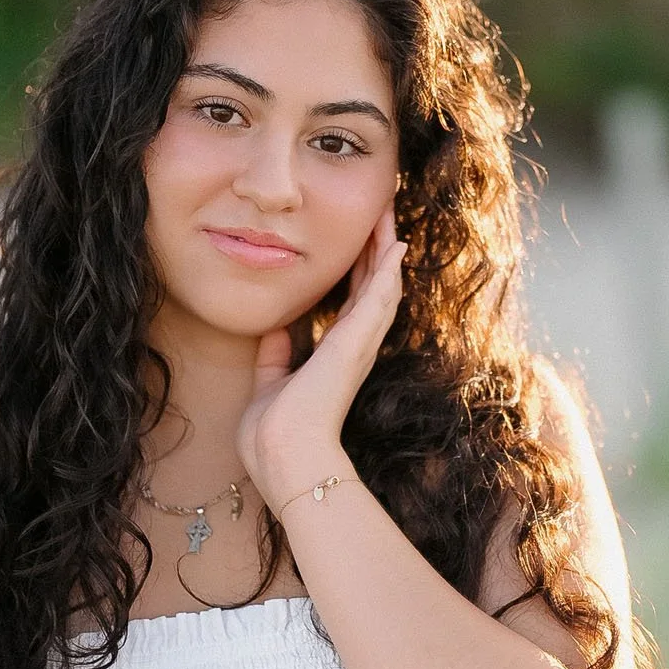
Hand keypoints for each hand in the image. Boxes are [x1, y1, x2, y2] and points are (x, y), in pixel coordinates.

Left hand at [237, 203, 406, 508]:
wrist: (282, 455)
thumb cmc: (276, 432)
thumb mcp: (271, 380)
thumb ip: (276, 353)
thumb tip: (275, 327)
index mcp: (336, 353)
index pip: (353, 301)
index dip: (360, 268)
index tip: (362, 239)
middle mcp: (354, 346)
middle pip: (374, 287)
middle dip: (379, 249)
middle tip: (384, 214)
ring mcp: (359, 344)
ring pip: (383, 287)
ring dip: (388, 250)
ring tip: (392, 217)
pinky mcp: (356, 344)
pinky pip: (379, 299)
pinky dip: (389, 271)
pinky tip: (397, 245)